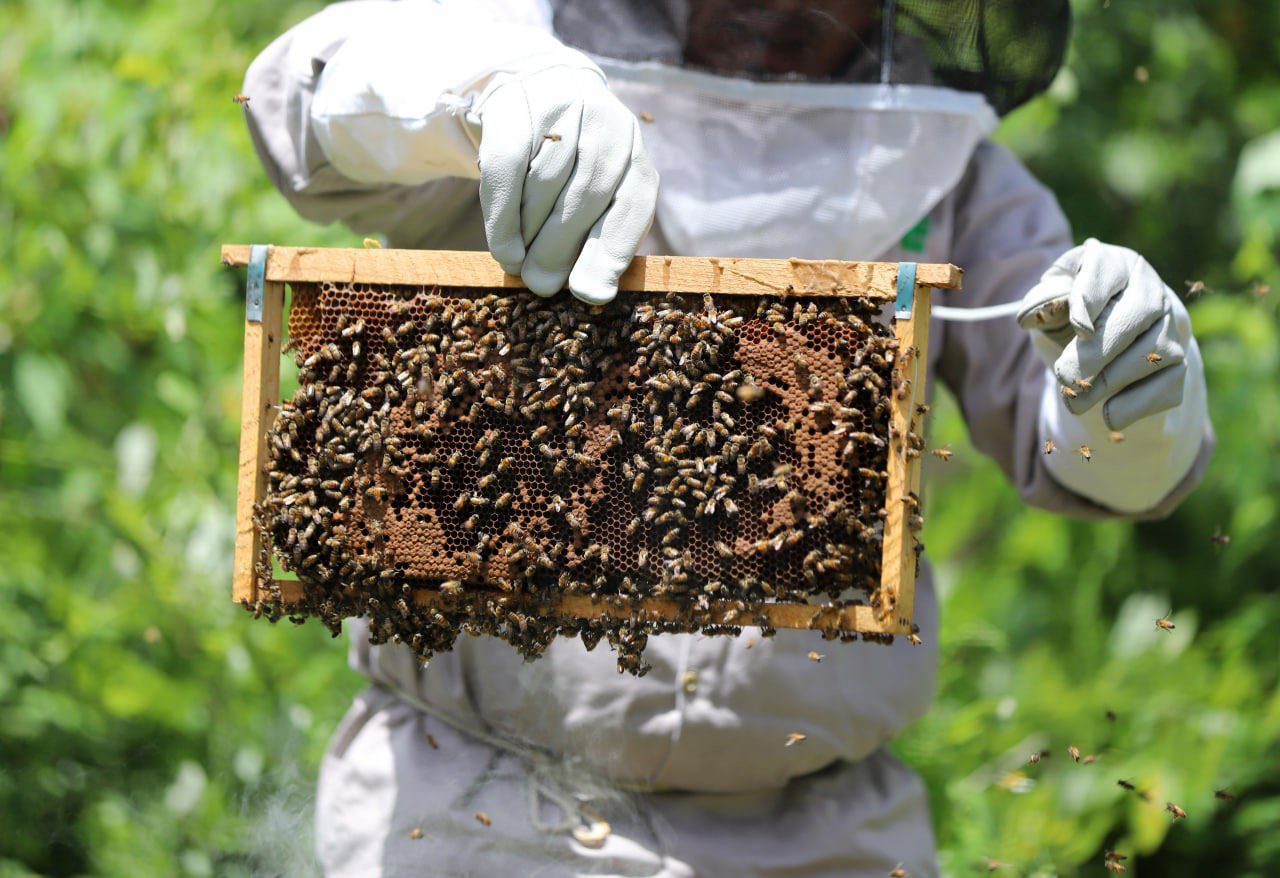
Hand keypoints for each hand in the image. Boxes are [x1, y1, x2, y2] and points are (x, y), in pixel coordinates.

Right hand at [470, 66, 657, 304]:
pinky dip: (503, 215)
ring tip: (518, 265)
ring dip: (530, 233)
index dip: (612, 252)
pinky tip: (502, 247)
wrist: (537, 91)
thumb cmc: (571, 167)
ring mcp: (564, 110)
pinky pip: (509, 169)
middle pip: (586, 196)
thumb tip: (590, 294)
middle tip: (540, 285)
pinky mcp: (519, 109)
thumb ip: (597, 240)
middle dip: (560, 249)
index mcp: (634, 156)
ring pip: (546, 182)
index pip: (632, 205)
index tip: (590, 293)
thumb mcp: (596, 197)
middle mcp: (608, 126)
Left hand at [1017, 239, 1191, 430]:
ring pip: (1155, 352)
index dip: (1092, 298)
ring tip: (1074, 402)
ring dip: (1113, 382)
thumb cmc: (1071, 312)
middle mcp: (1150, 290)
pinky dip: (1136, 404)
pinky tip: (1107, 415)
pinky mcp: (1179, 364)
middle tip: (1064, 377)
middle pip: (1138, 313)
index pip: (1106, 270)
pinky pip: (1167, 385)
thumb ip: (1043, 304)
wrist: (1104, 339)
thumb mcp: (1051, 302)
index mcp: (1114, 264)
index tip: (1078, 326)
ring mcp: (1170, 327)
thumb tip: (1029, 316)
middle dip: (1101, 350)